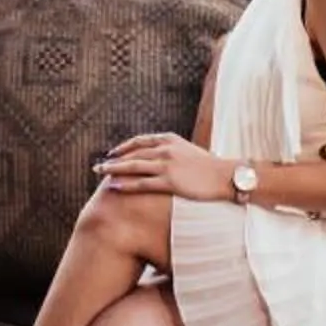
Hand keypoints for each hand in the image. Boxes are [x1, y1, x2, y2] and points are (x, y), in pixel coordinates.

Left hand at [95, 133, 234, 200]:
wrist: (226, 176)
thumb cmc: (211, 168)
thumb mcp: (190, 152)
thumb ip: (174, 153)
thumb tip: (163, 160)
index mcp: (170, 139)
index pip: (140, 141)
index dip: (124, 147)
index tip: (113, 153)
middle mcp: (166, 149)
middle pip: (133, 153)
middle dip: (114, 160)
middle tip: (98, 165)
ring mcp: (167, 165)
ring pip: (133, 166)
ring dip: (114, 170)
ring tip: (100, 174)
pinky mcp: (170, 181)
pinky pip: (142, 183)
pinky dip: (126, 184)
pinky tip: (114, 186)